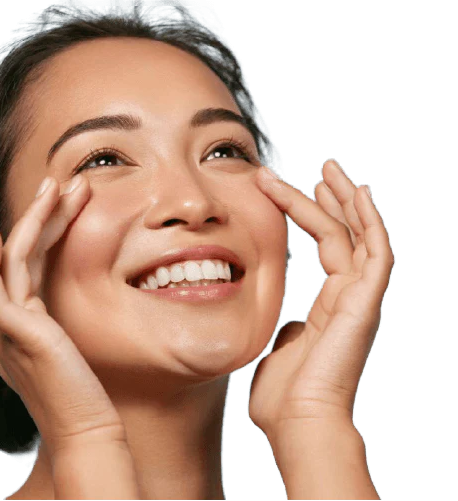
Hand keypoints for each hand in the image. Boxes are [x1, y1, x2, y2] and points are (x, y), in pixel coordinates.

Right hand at [0, 175, 126, 457]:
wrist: (86, 431)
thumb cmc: (74, 397)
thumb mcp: (49, 362)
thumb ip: (29, 346)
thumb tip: (1, 353)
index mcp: (12, 326)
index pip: (1, 272)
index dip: (5, 239)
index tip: (13, 210)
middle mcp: (2, 325)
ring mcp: (5, 330)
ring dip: (19, 222)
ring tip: (47, 185)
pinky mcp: (17, 336)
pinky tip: (0, 235)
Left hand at [248, 161, 394, 439]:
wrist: (297, 422)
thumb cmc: (284, 396)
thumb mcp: (281, 350)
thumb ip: (289, 330)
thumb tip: (289, 323)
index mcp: (329, 307)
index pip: (327, 247)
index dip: (312, 215)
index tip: (291, 189)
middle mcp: (349, 298)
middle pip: (347, 235)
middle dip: (333, 199)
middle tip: (322, 169)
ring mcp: (360, 300)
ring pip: (359, 237)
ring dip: (345, 201)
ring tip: (329, 169)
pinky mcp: (364, 304)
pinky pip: (374, 253)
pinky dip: (368, 222)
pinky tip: (355, 194)